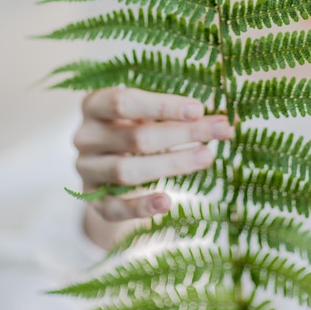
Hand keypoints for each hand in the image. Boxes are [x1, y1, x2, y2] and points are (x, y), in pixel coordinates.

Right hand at [74, 87, 232, 246]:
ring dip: (171, 164)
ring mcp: (86, 169)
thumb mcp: (146, 112)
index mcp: (94, 104)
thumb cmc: (133, 125)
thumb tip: (226, 122)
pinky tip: (167, 202)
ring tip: (206, 157)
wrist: (105, 160)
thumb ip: (176, 113)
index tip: (199, 109)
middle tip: (220, 132)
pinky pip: (114, 208)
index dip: (162, 106)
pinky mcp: (92, 200)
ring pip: (126, 171)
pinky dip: (140, 207)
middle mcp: (85, 136)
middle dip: (182, 134)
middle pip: (135, 137)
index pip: (124, 101)